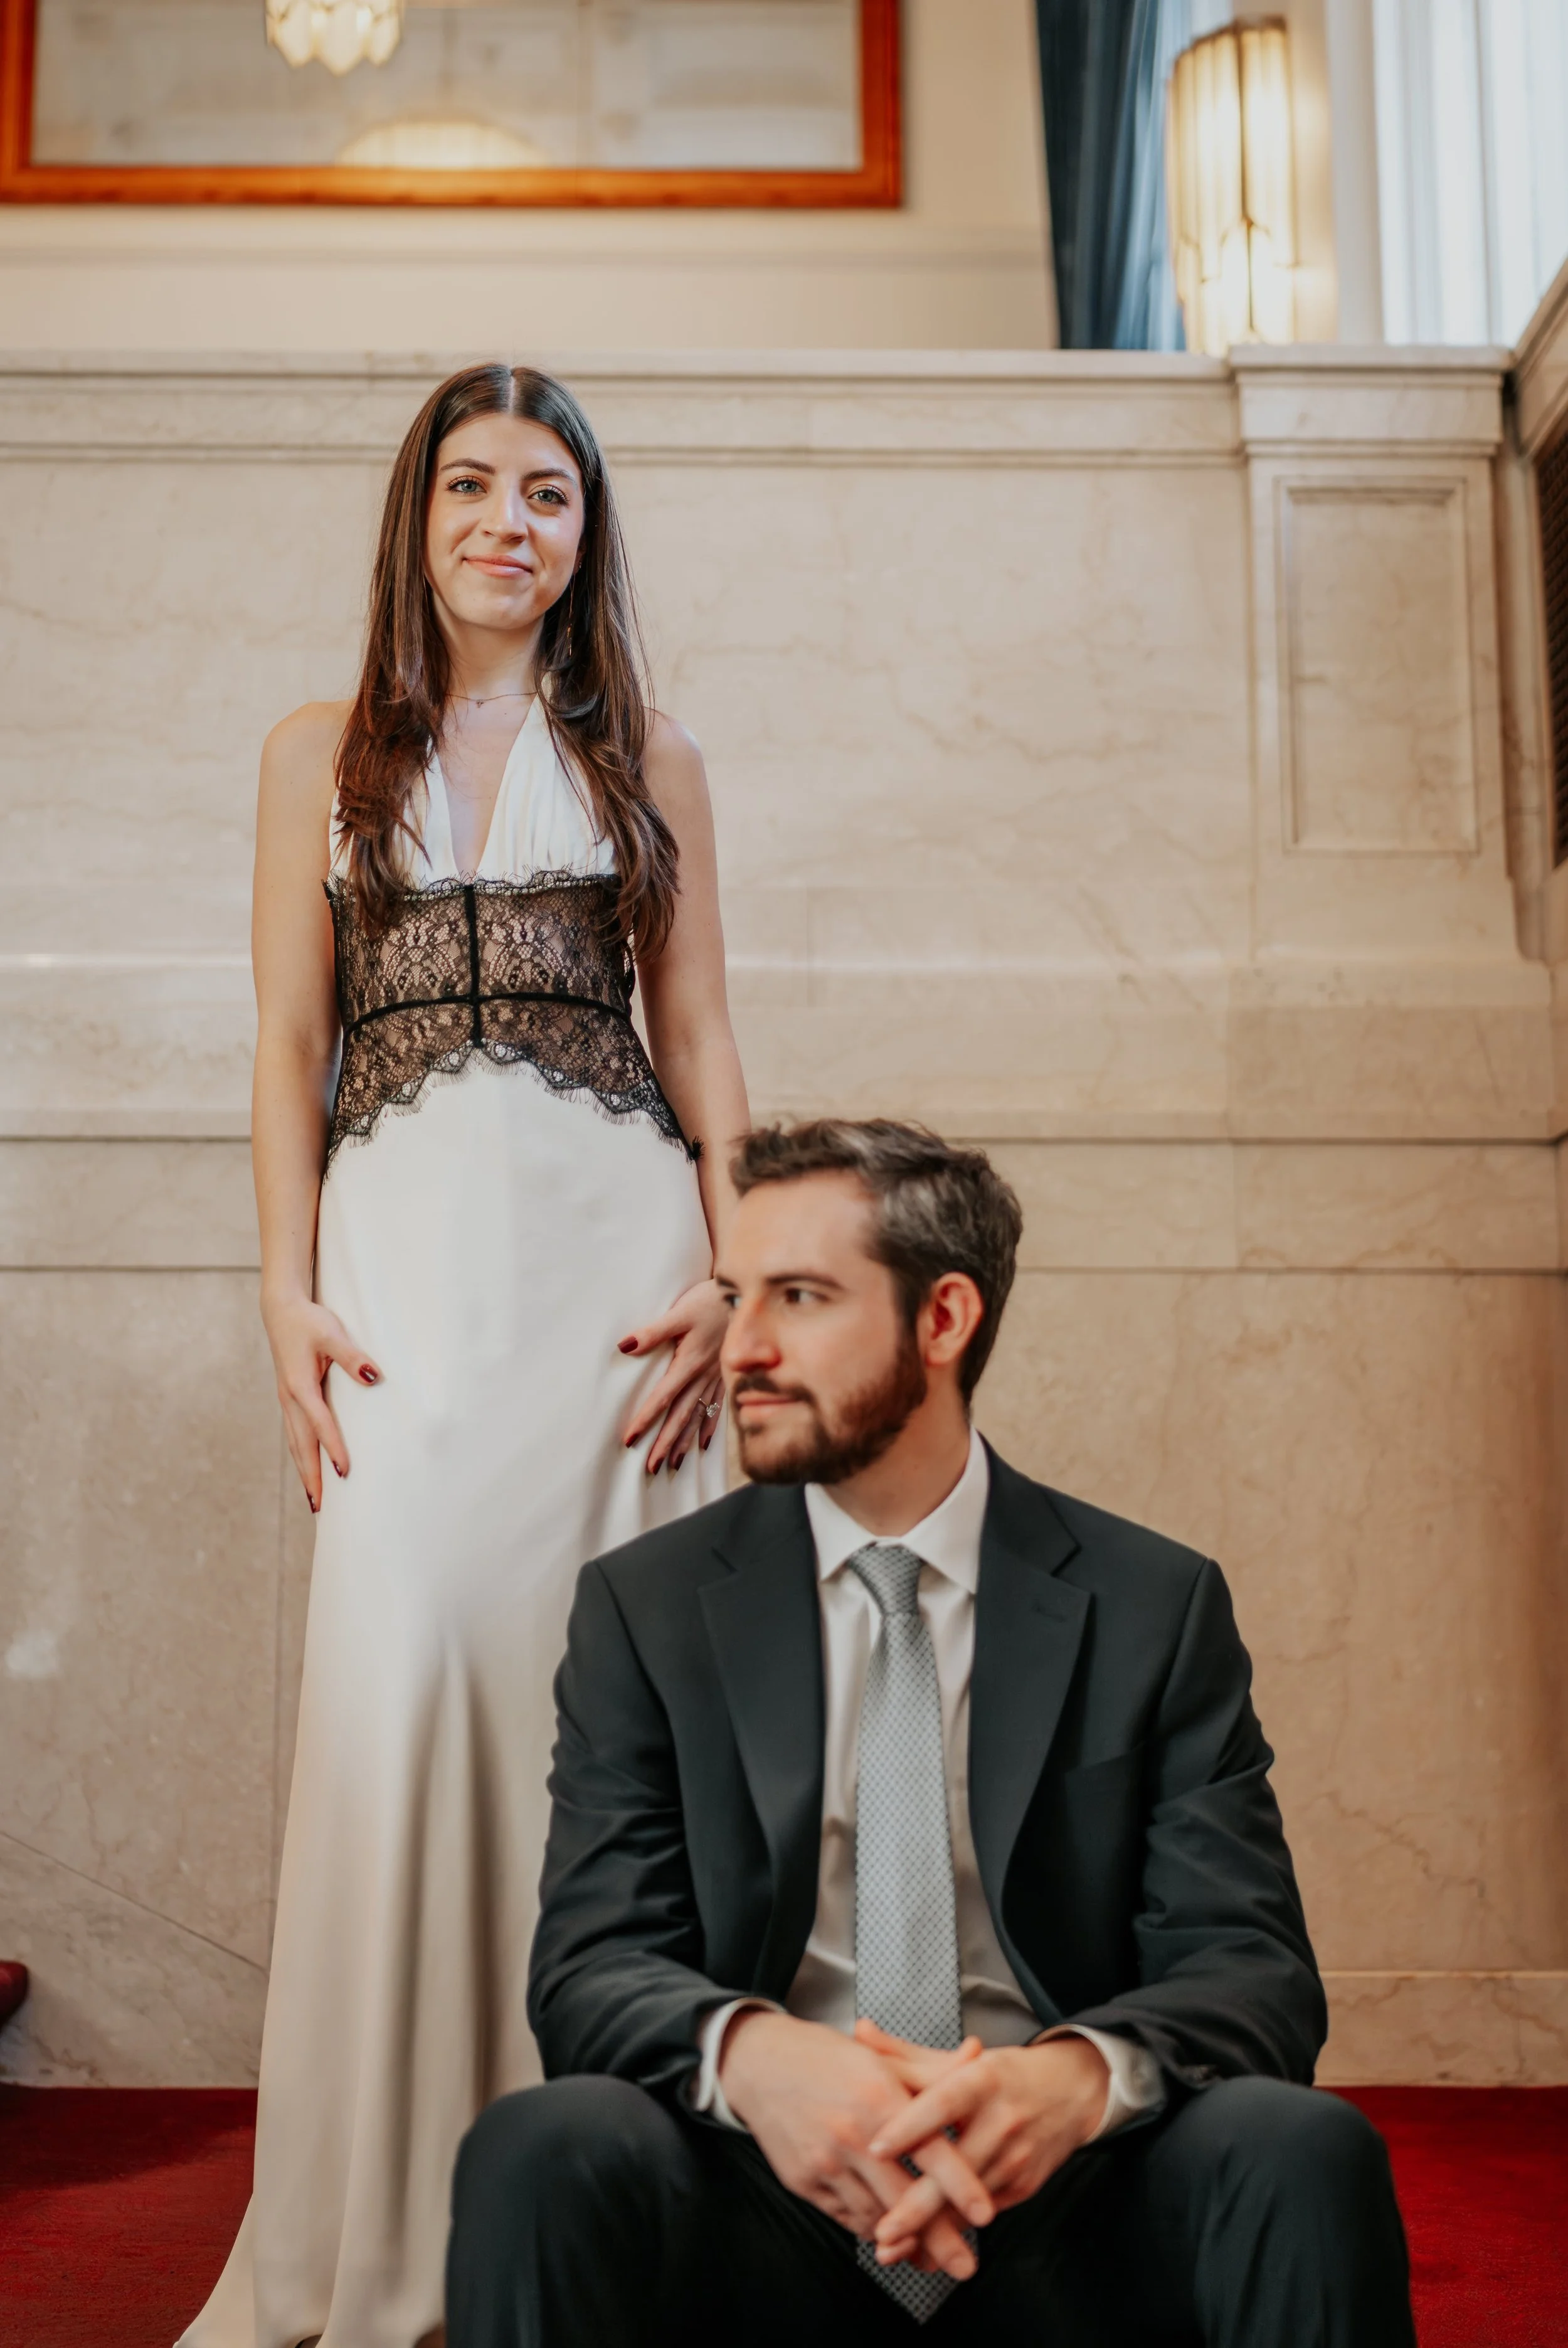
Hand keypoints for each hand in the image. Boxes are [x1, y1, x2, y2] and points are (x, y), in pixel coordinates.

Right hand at [262, 1291, 380, 1511]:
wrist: (281, 1310)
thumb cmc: (308, 1321)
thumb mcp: (332, 1333)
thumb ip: (352, 1356)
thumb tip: (374, 1377)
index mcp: (299, 1388)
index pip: (320, 1425)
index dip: (333, 1449)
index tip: (345, 1474)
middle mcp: (290, 1400)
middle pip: (301, 1447)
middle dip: (312, 1478)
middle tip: (321, 1509)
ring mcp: (287, 1401)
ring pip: (296, 1444)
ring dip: (305, 1472)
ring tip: (315, 1501)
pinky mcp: (289, 1399)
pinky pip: (295, 1435)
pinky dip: (302, 1455)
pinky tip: (310, 1467)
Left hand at [618, 1277, 727, 1474]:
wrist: (744, 1296)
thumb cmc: (709, 1301)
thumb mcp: (680, 1313)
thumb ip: (653, 1332)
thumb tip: (624, 1346)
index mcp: (688, 1363)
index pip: (662, 1398)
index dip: (645, 1420)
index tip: (629, 1441)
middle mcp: (702, 1377)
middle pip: (680, 1416)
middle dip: (665, 1443)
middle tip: (651, 1468)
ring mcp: (716, 1379)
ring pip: (697, 1417)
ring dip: (684, 1442)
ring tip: (673, 1464)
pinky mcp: (726, 1377)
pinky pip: (717, 1409)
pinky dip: (709, 1427)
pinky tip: (704, 1445)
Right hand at [718, 2010, 991, 2280]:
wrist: (760, 2064)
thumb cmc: (827, 2057)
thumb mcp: (881, 2056)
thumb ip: (932, 2067)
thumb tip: (978, 2053)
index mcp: (877, 2098)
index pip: (929, 2151)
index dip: (959, 2185)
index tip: (987, 2214)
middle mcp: (851, 2136)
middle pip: (904, 2199)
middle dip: (939, 2238)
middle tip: (967, 2267)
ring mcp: (824, 2163)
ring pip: (874, 2216)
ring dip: (904, 2239)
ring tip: (932, 2256)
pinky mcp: (803, 2183)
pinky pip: (846, 2217)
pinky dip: (871, 2228)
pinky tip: (889, 2233)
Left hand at [857, 2023, 1109, 2261]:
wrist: (1071, 2092)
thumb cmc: (1004, 2075)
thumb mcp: (960, 2060)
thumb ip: (906, 2053)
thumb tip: (860, 2031)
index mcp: (982, 2079)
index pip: (941, 2102)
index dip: (909, 2125)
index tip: (875, 2148)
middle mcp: (1002, 2120)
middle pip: (956, 2167)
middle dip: (918, 2205)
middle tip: (882, 2230)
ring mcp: (1016, 2157)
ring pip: (968, 2201)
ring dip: (930, 2229)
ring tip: (890, 2248)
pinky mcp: (1024, 2186)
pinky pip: (982, 2212)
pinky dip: (953, 2230)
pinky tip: (923, 2247)